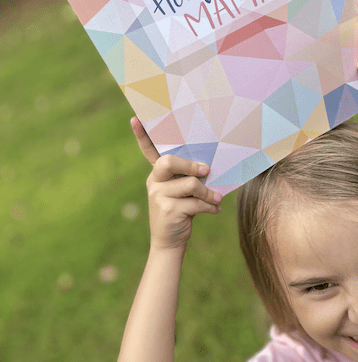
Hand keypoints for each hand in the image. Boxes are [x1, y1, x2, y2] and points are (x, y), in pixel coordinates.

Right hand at [130, 117, 221, 251]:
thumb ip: (189, 177)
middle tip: (206, 171)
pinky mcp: (168, 210)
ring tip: (217, 198)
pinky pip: (196, 203)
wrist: (170, 242)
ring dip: (208, 193)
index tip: (135, 118)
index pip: (148, 151)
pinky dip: (210, 207)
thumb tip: (209, 166)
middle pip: (170, 161)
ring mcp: (158, 196)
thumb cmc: (181, 211)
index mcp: (158, 174)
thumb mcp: (183, 192)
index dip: (142, 135)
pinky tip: (215, 210)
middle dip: (192, 166)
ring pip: (190, 184)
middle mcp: (154, 182)